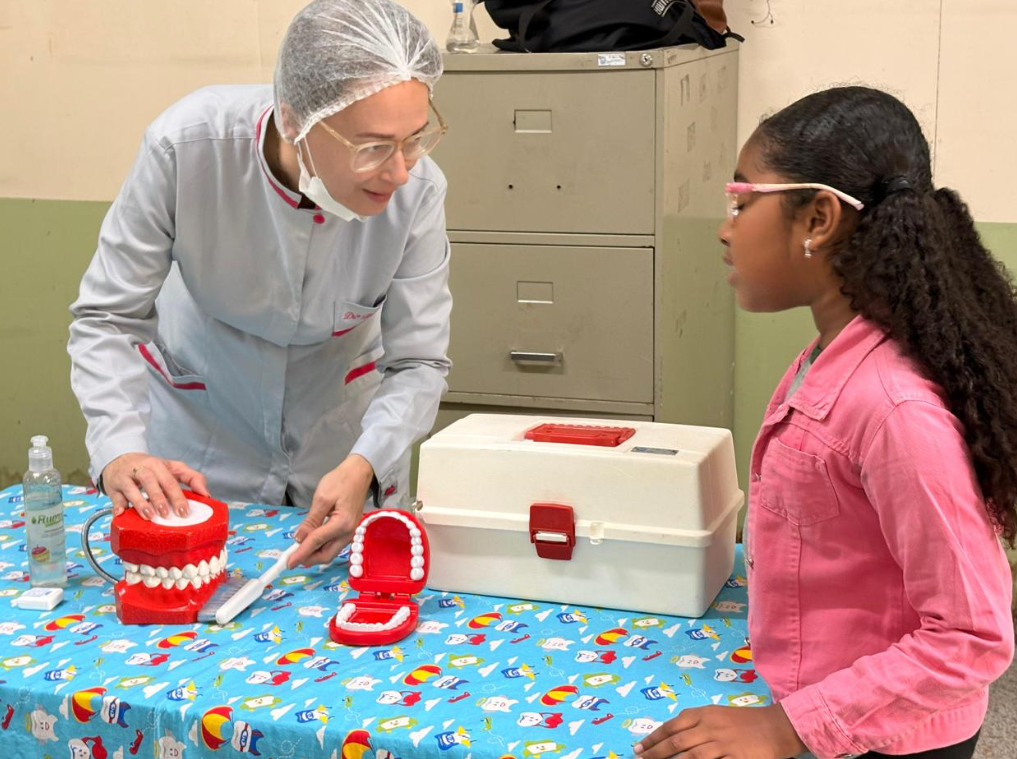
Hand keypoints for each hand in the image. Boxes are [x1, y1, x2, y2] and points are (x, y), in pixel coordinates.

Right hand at [102, 453, 209, 519]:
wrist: (119, 459)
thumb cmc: (150, 468)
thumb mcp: (172, 468)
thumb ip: (192, 478)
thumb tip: (206, 495)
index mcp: (158, 465)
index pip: (170, 480)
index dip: (177, 496)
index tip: (184, 511)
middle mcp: (141, 469)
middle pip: (150, 481)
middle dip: (159, 498)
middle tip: (166, 514)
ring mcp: (125, 477)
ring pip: (131, 488)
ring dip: (140, 503)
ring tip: (149, 516)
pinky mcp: (113, 486)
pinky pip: (114, 496)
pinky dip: (117, 505)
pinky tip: (120, 514)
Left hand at [288, 455, 373, 567]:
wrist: (358, 473)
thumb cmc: (341, 481)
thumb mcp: (322, 498)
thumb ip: (311, 520)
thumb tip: (299, 538)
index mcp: (341, 524)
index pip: (316, 542)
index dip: (300, 553)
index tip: (288, 563)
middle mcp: (348, 533)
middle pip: (326, 555)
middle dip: (308, 559)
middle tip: (292, 558)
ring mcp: (349, 532)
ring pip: (330, 552)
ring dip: (314, 554)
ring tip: (299, 551)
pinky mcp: (348, 529)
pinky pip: (333, 544)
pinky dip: (321, 547)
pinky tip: (311, 542)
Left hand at [634, 705, 805, 758]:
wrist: (777, 726)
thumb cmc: (745, 722)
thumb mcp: (717, 715)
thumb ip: (696, 723)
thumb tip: (671, 736)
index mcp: (704, 714)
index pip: (672, 725)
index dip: (653, 738)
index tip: (638, 747)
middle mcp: (710, 727)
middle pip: (677, 742)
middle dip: (655, 753)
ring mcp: (723, 743)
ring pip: (691, 756)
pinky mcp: (736, 758)